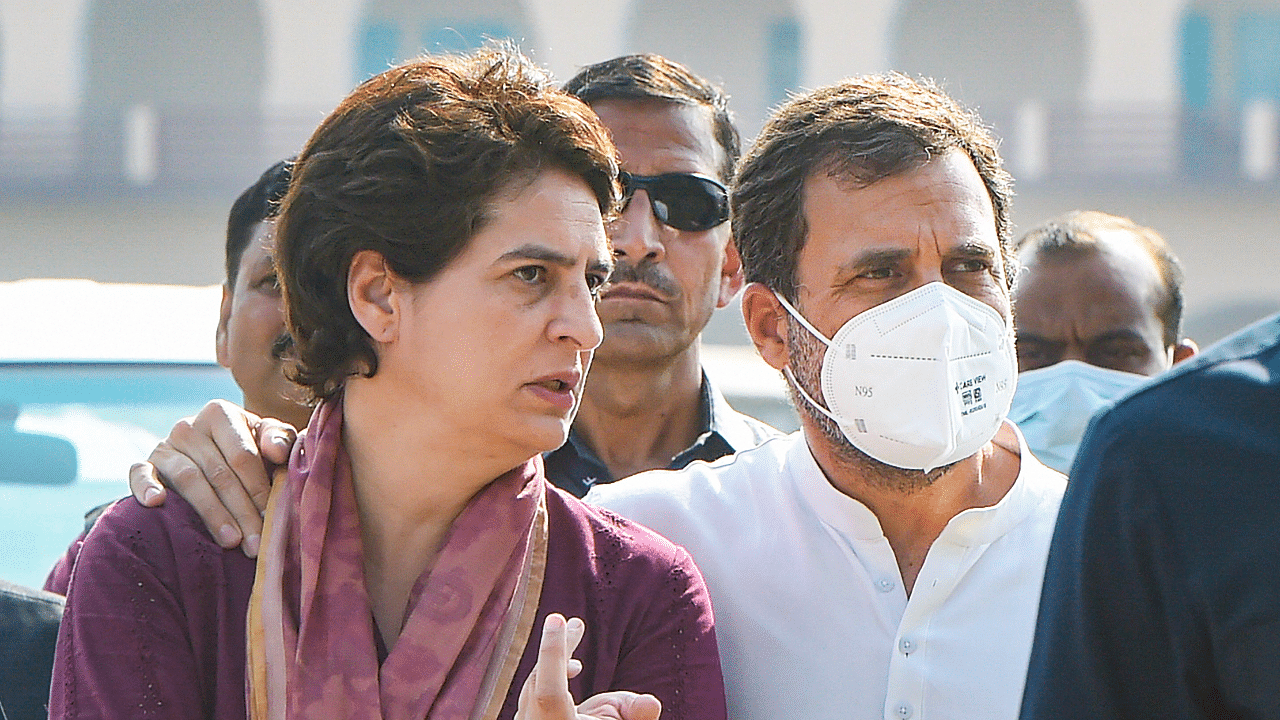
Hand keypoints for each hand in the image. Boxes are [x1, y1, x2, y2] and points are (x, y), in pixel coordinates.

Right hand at [127, 399, 296, 556]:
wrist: (217, 454)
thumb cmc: (252, 448)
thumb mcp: (269, 438)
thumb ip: (280, 438)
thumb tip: (276, 451)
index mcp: (221, 414)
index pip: (242, 456)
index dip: (259, 489)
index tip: (271, 518)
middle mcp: (189, 426)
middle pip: (219, 473)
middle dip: (241, 511)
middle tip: (255, 543)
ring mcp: (165, 445)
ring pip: (189, 480)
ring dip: (211, 513)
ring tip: (230, 540)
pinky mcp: (146, 464)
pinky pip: (140, 474)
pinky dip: (146, 486)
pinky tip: (156, 502)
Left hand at [517, 614, 660, 719]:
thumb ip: (634, 715)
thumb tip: (650, 703)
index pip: (548, 691)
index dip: (552, 654)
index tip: (558, 619)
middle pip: (539, 681)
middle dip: (559, 649)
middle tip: (575, 624)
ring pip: (532, 686)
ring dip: (555, 660)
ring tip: (576, 633)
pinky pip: (531, 695)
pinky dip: (547, 676)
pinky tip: (572, 668)